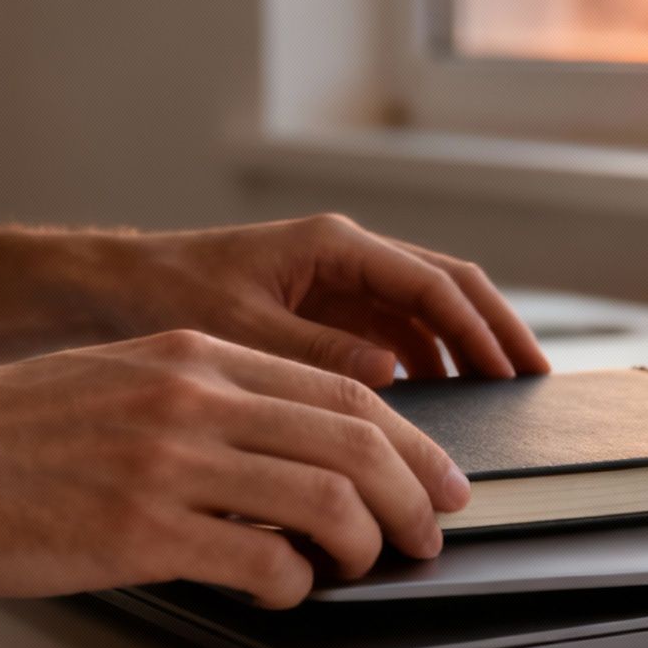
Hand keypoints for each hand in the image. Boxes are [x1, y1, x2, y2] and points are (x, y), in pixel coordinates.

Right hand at [0, 330, 468, 606]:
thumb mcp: (108, 384)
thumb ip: (194, 403)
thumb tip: (276, 452)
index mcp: (190, 356)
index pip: (340, 391)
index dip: (407, 440)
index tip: (434, 477)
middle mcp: (191, 397)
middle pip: (356, 439)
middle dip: (414, 494)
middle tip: (429, 533)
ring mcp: (168, 463)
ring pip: (327, 500)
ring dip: (366, 543)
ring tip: (365, 568)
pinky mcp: (139, 531)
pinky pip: (262, 561)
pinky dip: (292, 584)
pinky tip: (279, 591)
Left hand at [84, 214, 549, 385]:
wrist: (115, 289)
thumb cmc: (169, 297)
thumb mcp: (242, 331)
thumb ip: (319, 350)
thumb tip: (391, 374)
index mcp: (334, 246)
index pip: (434, 283)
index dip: (482, 328)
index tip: (515, 370)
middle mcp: (345, 255)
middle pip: (446, 287)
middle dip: (493, 331)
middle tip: (532, 379)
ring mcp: (338, 280)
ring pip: (425, 310)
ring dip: (464, 348)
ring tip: (496, 396)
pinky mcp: (325, 308)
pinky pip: (393, 331)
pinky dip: (425, 361)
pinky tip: (436, 402)